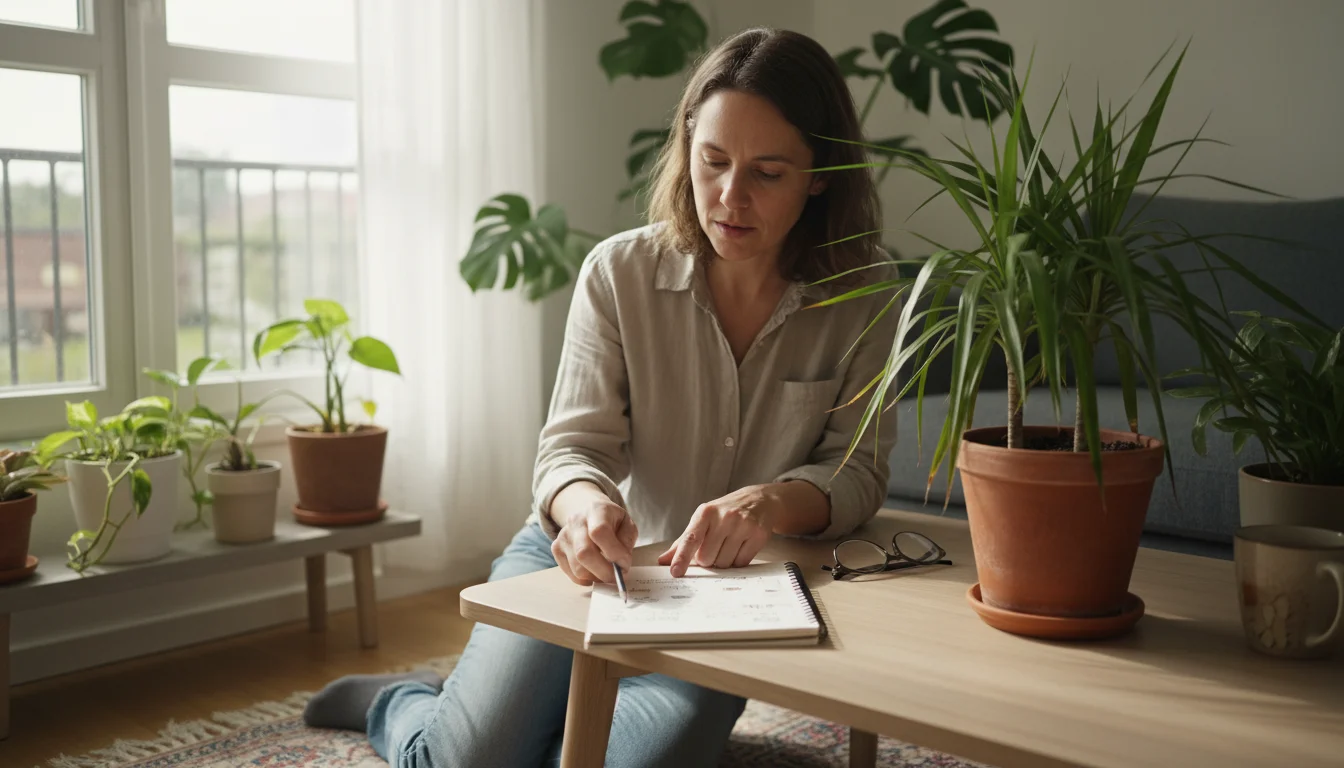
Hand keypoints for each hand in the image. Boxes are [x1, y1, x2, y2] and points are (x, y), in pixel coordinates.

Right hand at [550, 493, 637, 586]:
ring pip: (578, 569)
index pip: (599, 532)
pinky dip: (587, 579)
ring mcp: (563, 536)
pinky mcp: (556, 549)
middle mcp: (576, 521)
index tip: (625, 563)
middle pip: (584, 553)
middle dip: (604, 572)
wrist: (588, 511)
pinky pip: (572, 574)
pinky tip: (595, 570)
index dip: (614, 552)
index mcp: (596, 510)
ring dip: (596, 577)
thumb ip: (626, 541)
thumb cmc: (611, 520)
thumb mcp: (627, 524)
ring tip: (607, 572)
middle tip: (617, 577)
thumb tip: (620, 564)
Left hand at [657, 485, 780, 576]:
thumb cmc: (725, 512)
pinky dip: (738, 561)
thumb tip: (664, 561)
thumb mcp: (704, 520)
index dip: (682, 557)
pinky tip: (740, 546)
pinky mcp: (758, 534)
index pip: (691, 538)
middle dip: (708, 560)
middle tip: (715, 547)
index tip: (675, 571)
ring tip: (729, 545)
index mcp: (705, 513)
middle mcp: (724, 517)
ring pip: (724, 563)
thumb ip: (684, 541)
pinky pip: (741, 563)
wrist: (759, 500)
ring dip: (723, 561)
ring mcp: (743, 525)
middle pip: (707, 558)